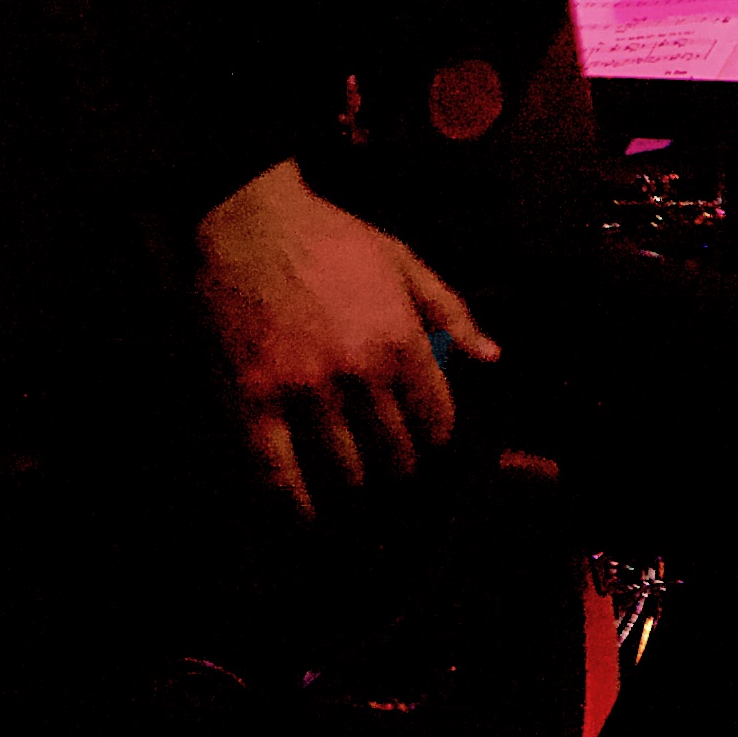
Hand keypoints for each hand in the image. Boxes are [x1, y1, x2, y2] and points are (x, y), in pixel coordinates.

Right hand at [194, 160, 502, 518]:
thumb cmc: (329, 237)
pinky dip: (294, 507)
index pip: (437, 420)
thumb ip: (450, 311)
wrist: (246, 220)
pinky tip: (304, 516)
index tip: (422, 445)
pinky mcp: (250, 403)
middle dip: (397, 471)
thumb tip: (491, 357)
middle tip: (386, 473)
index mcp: (401, 339)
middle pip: (395, 456)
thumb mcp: (402, 260)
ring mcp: (303, 392)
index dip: (433, 440)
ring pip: (343, 473)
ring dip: (351, 490)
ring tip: (349, 490)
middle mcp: (358, 372)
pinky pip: (277, 476)